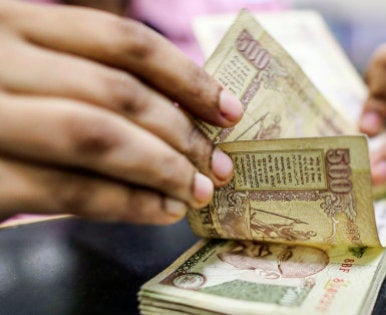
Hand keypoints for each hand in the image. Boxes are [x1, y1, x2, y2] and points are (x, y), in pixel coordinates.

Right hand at [0, 1, 242, 223]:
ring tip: (199, 192)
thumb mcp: (23, 71)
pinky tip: (158, 211)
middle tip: (221, 165)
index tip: (228, 111)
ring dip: (163, 169)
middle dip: (183, 134)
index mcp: (11, 22)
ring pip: (99, 138)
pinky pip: (71, 191)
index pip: (122, 42)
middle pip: (119, 92)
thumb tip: (179, 106)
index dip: (187, 77)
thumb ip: (83, 74)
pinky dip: (126, 204)